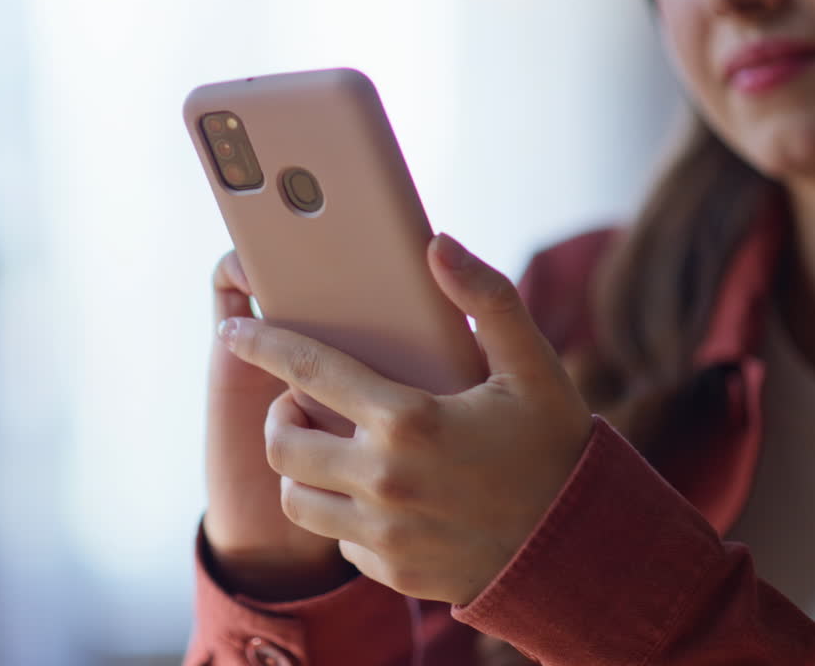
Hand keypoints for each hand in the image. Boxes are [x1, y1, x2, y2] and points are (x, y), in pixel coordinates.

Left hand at [215, 233, 593, 604]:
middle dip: (278, 417)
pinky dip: (342, 514)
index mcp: (408, 420)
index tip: (234, 331)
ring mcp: (384, 531)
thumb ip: (488, 298)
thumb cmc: (554, 448)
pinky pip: (337, 538)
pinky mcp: (391, 569)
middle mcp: (385, 479)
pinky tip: (374, 496)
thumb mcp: (533, 367)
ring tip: (328, 451)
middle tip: (301, 406)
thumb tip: (438, 245)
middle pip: (280, 443)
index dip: (261, 343)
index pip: (307, 370)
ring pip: (295, 498)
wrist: (580, 551)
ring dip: (300, 470)